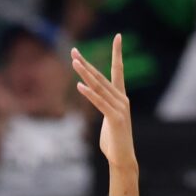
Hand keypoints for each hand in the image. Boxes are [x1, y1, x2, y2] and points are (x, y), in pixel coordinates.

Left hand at [72, 38, 134, 182]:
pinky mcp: (116, 118)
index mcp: (121, 97)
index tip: (118, 36)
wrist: (123, 159)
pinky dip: (89, 94)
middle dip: (86, 63)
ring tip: (73, 62)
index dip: (118, 53)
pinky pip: (99, 103)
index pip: (119, 70)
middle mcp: (122, 99)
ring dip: (85, 74)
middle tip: (73, 51)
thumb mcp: (108, 119)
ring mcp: (120, 108)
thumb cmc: (114, 141)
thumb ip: (104, 107)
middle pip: (101, 76)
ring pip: (99, 87)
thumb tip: (97, 100)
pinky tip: (79, 85)